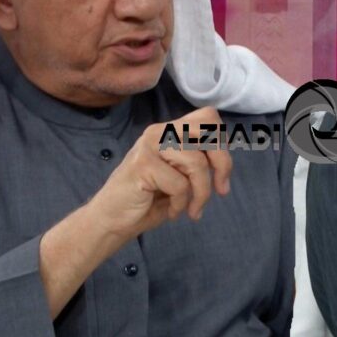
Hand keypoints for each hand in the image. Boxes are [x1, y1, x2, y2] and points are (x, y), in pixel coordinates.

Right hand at [91, 106, 232, 239]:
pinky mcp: (143, 164)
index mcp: (170, 131)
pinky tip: (171, 211)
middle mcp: (160, 131)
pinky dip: (180, 204)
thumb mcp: (180, 175)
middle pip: (209, 133)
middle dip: (223, 165)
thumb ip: (199, 161)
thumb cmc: (148, 199)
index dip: (222, 141)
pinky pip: (180, 184)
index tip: (221, 171)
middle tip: (221, 190)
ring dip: (201, 194)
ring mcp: (150, 145)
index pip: (208, 117)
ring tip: (192, 209)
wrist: (112, 219)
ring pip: (196, 163)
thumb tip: (225, 162)